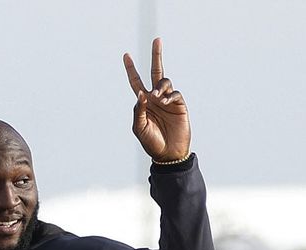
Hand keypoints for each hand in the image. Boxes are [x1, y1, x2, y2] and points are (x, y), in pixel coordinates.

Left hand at [123, 38, 190, 162]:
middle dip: (156, 56)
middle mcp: (156, 98)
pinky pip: (175, 94)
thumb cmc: (151, 142)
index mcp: (144, 102)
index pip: (136, 82)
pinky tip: (164, 102)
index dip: (131, 69)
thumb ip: (138, 110)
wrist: (168, 154)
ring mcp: (168, 100)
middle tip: (157, 39)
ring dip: (160, 85)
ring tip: (157, 95)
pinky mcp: (179, 105)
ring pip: (165, 82)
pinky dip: (170, 95)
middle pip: (156, 72)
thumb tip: (142, 93)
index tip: (125, 55)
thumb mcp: (139, 128)